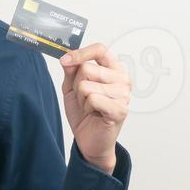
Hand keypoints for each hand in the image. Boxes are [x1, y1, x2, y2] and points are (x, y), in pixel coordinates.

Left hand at [59, 44, 129, 174]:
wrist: (89, 139)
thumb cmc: (84, 112)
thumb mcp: (72, 87)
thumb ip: (71, 70)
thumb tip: (67, 58)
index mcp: (113, 69)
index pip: (100, 50)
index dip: (81, 53)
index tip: (65, 61)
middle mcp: (122, 78)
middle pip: (87, 68)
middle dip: (77, 85)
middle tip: (84, 98)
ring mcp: (123, 94)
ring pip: (87, 85)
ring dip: (82, 99)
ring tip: (90, 107)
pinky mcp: (120, 109)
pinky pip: (93, 99)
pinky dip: (87, 107)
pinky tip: (94, 113)